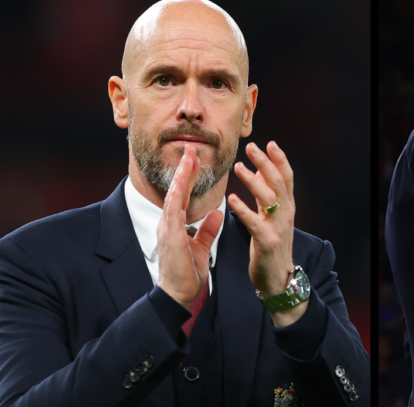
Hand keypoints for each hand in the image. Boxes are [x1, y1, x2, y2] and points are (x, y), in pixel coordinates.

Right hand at [157, 144, 223, 309]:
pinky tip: (180, 185)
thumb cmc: (187, 273)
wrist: (178, 294)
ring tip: (188, 158)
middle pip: (177, 189)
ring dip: (181, 176)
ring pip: (173, 195)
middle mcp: (169, 223)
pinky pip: (173, 213)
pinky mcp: (170, 237)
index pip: (183, 194)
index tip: (195, 158)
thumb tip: (216, 212)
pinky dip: (177, 197)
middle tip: (191, 148)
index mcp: (177, 224)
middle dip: (184, 168)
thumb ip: (207, 229)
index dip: (189, 176)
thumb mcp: (201, 246)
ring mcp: (167, 229)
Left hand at [229, 141, 302, 325]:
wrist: (278, 278)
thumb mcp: (273, 217)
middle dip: (265, 163)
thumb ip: (269, 195)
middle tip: (252, 147)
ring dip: (254, 181)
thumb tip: (263, 170)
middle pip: (278, 182)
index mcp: (287, 207)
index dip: (279, 160)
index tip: (269, 143)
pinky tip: (231, 198)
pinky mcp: (267, 241)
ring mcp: (278, 227)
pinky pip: (254, 222)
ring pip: (268, 198)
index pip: (287, 178)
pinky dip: (243, 209)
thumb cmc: (272, 245)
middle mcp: (286, 214)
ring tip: (239, 167)